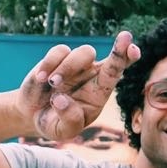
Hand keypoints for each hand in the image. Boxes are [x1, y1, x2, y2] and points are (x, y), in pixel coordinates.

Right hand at [17, 32, 138, 141]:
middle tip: (126, 36)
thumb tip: (62, 100)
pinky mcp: (56, 58)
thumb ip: (69, 120)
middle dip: (120, 48)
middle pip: (111, 57)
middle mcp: (92, 74)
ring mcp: (75, 65)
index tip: (134, 50)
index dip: (127, 60)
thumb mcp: (63, 131)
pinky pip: (59, 51)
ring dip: (68, 68)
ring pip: (83, 53)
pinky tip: (40, 79)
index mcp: (100, 91)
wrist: (32, 114)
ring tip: (53, 84)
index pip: (118, 73)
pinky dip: (49, 64)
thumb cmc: (55, 123)